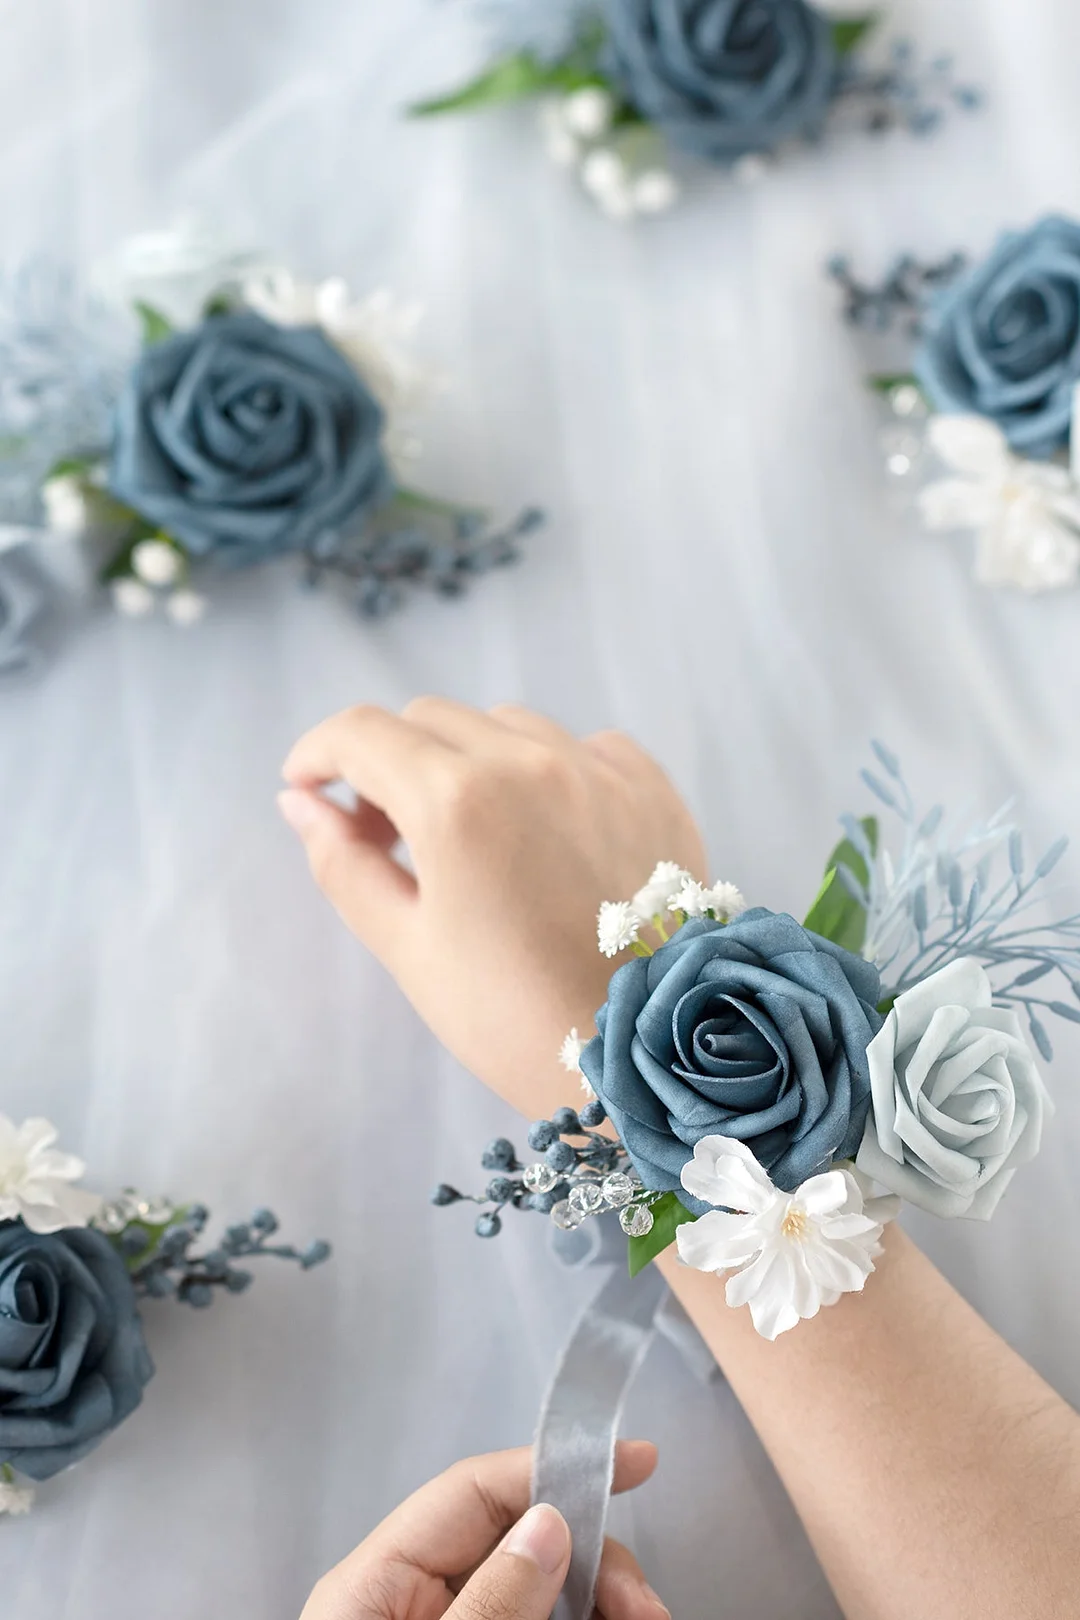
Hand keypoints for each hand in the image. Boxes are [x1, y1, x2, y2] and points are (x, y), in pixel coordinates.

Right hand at [280, 699, 704, 1115]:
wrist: (646, 1054)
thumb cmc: (516, 1020)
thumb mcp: (409, 948)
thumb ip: (345, 863)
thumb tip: (301, 802)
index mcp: (457, 801)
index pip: (362, 732)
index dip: (319, 753)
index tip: (308, 786)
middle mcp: (530, 763)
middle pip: (429, 720)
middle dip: (389, 763)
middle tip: (385, 834)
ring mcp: (599, 771)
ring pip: (506, 725)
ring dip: (469, 761)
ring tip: (471, 836)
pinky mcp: (652, 790)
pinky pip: (584, 746)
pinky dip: (549, 770)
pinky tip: (545, 831)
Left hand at [300, 1441, 666, 1619]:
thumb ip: (490, 1600)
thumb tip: (548, 1522)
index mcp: (375, 1582)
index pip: (474, 1490)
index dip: (553, 1463)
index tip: (636, 1458)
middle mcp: (411, 1601)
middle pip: (521, 1543)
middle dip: (594, 1563)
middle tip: (645, 1610)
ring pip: (542, 1592)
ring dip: (599, 1602)